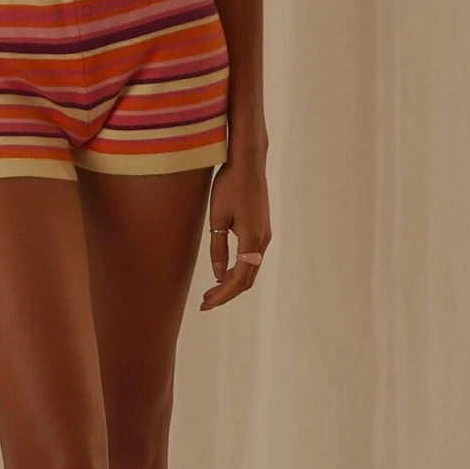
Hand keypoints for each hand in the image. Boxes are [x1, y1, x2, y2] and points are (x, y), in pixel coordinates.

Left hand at [200, 154, 270, 309]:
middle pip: (247, 279)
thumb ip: (218, 247)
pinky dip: (237, 270)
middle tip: (205, 303)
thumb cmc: (229, 185)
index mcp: (252, 240)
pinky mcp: (261, 229)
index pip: (238, 279)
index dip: (222, 295)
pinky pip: (251, 258)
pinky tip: (222, 271)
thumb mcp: (217, 217)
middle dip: (226, 293)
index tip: (206, 305)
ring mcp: (264, 235)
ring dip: (231, 283)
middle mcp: (262, 241)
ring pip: (250, 269)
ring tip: (210, 291)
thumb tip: (217, 274)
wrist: (248, 162)